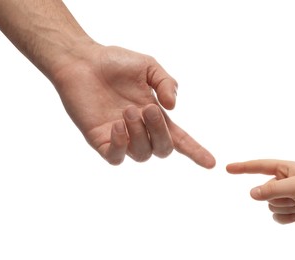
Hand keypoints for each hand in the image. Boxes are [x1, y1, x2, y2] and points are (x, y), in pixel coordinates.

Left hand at [51, 43, 215, 167]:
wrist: (82, 60)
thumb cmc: (115, 63)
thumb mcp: (149, 67)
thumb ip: (167, 84)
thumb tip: (172, 107)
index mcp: (155, 115)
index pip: (180, 139)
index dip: (196, 151)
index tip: (212, 163)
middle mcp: (141, 130)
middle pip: (163, 150)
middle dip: (160, 132)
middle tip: (148, 108)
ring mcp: (121, 137)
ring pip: (142, 154)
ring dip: (140, 133)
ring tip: (128, 110)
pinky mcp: (100, 140)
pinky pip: (115, 157)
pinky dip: (120, 145)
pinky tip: (117, 124)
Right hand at [226, 159, 294, 226]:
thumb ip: (271, 189)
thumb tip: (251, 193)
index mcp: (285, 168)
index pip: (258, 166)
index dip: (243, 167)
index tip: (227, 168)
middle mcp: (283, 181)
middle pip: (264, 191)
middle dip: (279, 197)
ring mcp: (286, 197)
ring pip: (270, 205)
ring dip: (286, 207)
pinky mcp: (290, 211)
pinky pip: (277, 217)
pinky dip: (287, 218)